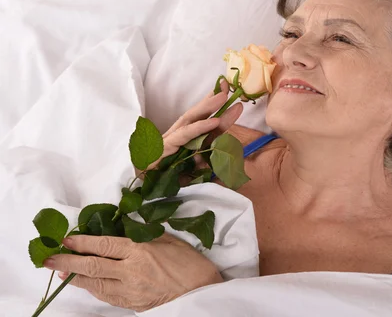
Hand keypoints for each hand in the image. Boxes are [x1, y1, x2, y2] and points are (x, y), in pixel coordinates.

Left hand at [43, 233, 222, 311]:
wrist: (200, 291)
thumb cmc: (188, 262)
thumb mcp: (168, 240)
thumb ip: (143, 235)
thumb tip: (123, 229)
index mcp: (140, 251)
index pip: (104, 245)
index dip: (82, 242)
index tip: (67, 239)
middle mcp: (131, 271)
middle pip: (92, 266)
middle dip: (67, 262)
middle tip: (48, 259)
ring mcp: (129, 290)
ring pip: (94, 284)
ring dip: (75, 278)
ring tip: (60, 272)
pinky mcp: (131, 304)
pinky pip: (106, 296)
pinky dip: (92, 289)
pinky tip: (85, 284)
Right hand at [148, 79, 243, 172]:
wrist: (145, 190)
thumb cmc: (167, 179)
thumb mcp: (193, 170)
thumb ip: (204, 161)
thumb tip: (216, 154)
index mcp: (186, 140)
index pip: (201, 119)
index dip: (213, 105)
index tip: (227, 91)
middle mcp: (178, 136)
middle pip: (196, 114)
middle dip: (212, 100)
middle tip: (229, 87)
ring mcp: (170, 140)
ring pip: (190, 119)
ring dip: (208, 107)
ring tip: (224, 97)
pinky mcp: (164, 147)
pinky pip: (185, 135)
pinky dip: (200, 128)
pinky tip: (214, 121)